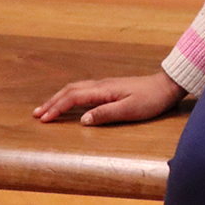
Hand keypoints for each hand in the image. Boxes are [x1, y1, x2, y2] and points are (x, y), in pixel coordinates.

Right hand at [33, 72, 182, 125]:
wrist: (168, 86)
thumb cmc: (151, 99)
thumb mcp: (130, 109)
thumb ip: (106, 114)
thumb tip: (82, 120)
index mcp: (104, 90)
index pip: (74, 97)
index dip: (57, 108)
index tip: (43, 119)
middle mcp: (102, 85)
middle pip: (71, 90)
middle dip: (52, 102)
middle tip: (36, 114)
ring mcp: (106, 85)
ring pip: (76, 88)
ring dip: (60, 97)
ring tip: (47, 107)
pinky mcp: (111, 87)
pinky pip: (84, 89)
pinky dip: (71, 95)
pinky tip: (70, 101)